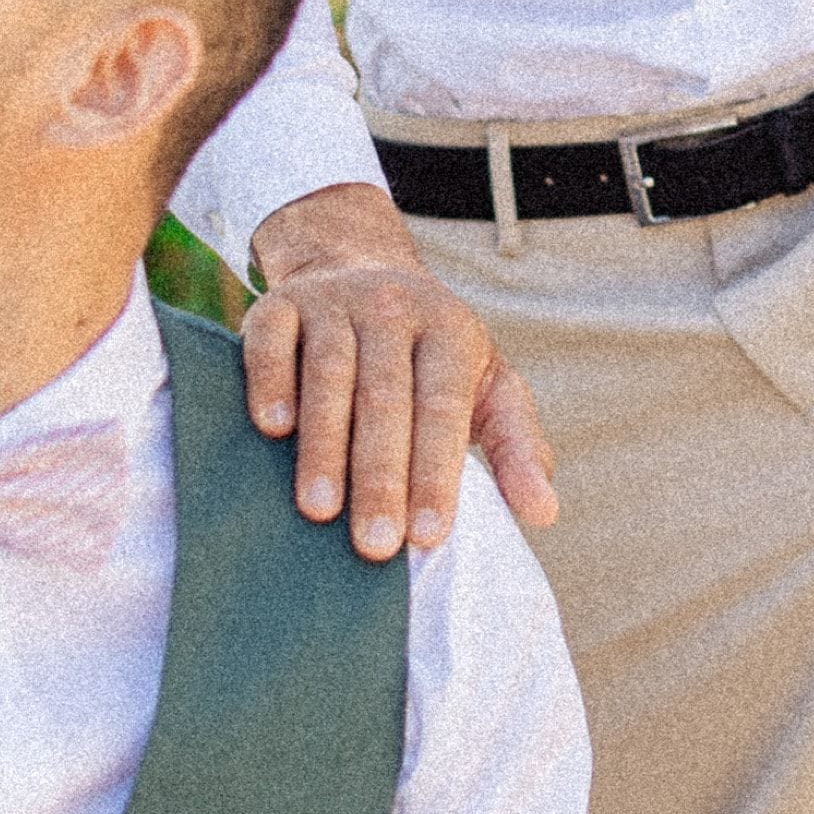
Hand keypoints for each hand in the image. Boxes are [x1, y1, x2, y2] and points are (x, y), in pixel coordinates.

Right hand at [244, 181, 556, 560]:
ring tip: (319, 511)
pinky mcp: (280, 304)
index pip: (443, 407)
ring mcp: (334, 302)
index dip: (436, 472)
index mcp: (450, 330)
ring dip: (323, 444)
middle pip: (386, 396)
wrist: (358, 267)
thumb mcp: (486, 386)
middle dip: (380, 476)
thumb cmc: (429, 354)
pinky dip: (270, 382)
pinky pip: (271, 340)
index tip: (427, 536)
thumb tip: (544, 512)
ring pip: (329, 372)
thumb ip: (517, 445)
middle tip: (374, 546)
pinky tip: (271, 429)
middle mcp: (394, 308)